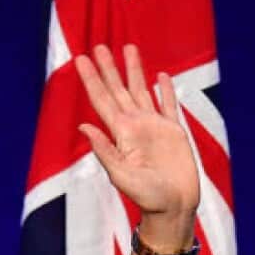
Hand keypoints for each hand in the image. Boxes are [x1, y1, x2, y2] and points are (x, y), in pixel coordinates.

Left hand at [76, 44, 199, 249]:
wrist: (173, 208)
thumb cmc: (146, 198)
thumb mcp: (121, 175)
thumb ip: (105, 150)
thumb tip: (84, 126)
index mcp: (120, 134)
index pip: (101, 100)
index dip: (92, 79)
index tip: (80, 59)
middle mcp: (135, 126)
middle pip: (119, 90)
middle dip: (108, 68)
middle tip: (98, 46)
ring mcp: (155, 128)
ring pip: (142, 91)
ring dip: (134, 70)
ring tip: (128, 48)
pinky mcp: (175, 133)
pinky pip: (169, 106)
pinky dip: (164, 90)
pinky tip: (160, 76)